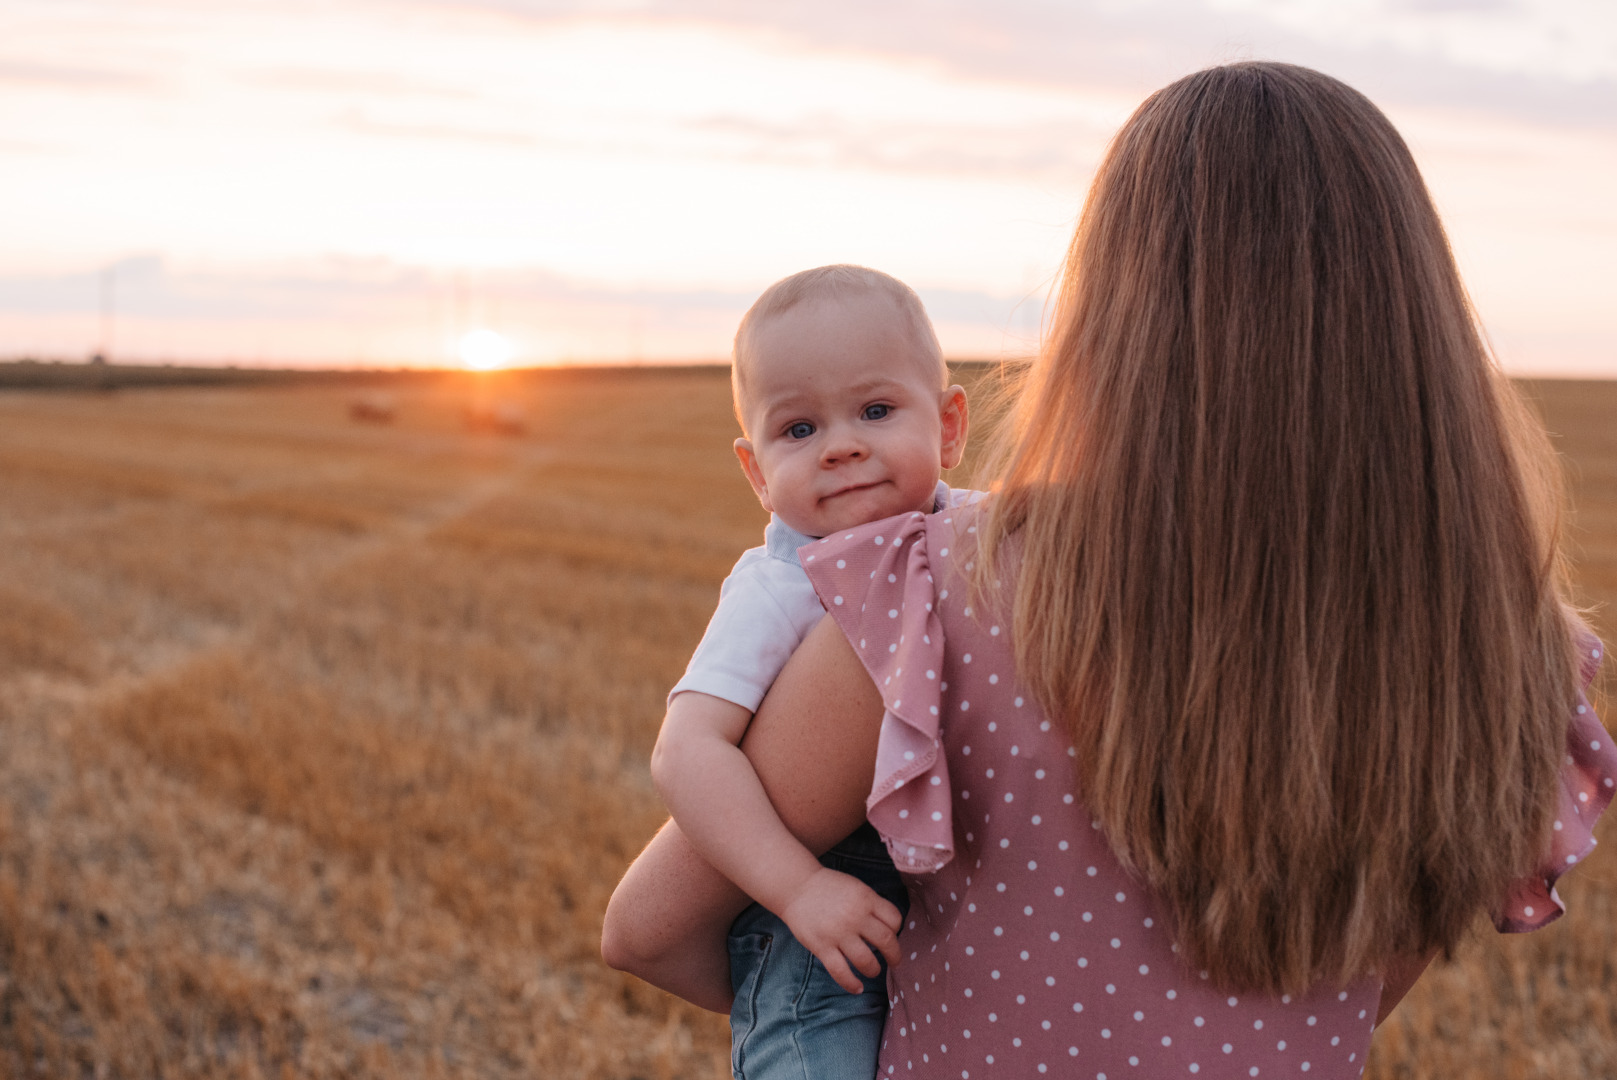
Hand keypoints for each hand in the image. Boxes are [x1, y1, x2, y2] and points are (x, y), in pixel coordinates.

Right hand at [778, 866, 903, 993]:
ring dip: (874, 970)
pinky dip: (851, 984)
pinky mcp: (822, 947)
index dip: (897, 930)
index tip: (892, 935)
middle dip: (894, 955)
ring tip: (872, 970)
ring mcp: (838, 933)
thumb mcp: (856, 887)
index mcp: (866, 898)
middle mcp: (855, 916)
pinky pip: (841, 972)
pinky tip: (857, 988)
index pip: (894, 919)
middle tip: (894, 961)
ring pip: (866, 961)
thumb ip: (871, 904)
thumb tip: (887, 928)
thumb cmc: (828, 887)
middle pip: (886, 941)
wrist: (796, 887)